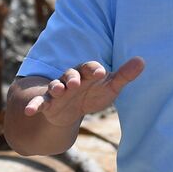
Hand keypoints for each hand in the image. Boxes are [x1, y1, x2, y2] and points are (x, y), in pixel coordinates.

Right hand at [24, 57, 145, 127]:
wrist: (73, 108)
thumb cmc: (94, 93)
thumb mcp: (110, 87)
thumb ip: (124, 76)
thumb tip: (142, 61)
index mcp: (86, 73)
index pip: (90, 67)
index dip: (94, 69)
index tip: (101, 72)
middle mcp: (70, 79)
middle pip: (71, 74)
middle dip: (73, 77)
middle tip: (76, 82)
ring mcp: (57, 91)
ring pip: (55, 86)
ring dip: (56, 87)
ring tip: (58, 90)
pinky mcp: (48, 103)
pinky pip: (40, 103)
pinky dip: (34, 106)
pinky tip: (30, 111)